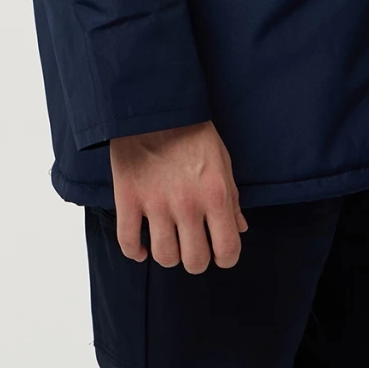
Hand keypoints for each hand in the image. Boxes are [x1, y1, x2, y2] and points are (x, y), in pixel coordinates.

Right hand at [109, 120, 248, 272]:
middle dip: (196, 259)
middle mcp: (188, 205)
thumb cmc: (193, 132)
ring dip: (168, 254)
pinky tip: (142, 246)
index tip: (219, 253)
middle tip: (193, 246)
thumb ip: (232, 199)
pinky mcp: (128, 199)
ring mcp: (156, 204)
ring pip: (164, 257)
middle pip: (195, 261)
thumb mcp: (222, 161)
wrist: (155, 106)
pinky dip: (135, 251)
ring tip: (169, 241)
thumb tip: (240, 229)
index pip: (228, 250)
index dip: (225, 258)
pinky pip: (128, 242)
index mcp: (216, 195)